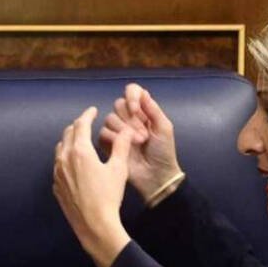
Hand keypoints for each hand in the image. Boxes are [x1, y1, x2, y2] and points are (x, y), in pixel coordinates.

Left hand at [53, 106, 132, 266]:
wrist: (94, 224)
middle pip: (67, 134)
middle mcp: (64, 159)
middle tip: (86, 124)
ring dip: (69, 141)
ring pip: (60, 149)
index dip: (88, 115)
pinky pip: (58, 166)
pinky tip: (73, 164)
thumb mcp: (119, 169)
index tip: (93, 111)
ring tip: (79, 141)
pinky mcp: (56, 186)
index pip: (81, 125)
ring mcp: (57, 173)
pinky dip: (65, 159)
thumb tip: (126, 131)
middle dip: (77, 126)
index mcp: (80, 151)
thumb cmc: (109, 196)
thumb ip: (121, 146)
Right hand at [100, 83, 183, 198]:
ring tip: (138, 143)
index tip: (136, 110)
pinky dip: (113, 138)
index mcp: (143, 110)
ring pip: (109, 118)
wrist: (156, 175)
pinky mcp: (107, 143)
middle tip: (143, 135)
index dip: (131, 97)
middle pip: (118, 104)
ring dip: (124, 130)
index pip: (132, 91)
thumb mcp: (164, 127)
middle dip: (130, 119)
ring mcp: (116, 130)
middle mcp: (128, 117)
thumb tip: (141, 92)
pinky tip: (123, 148)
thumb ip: (153, 108)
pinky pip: (103, 133)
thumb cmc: (163, 151)